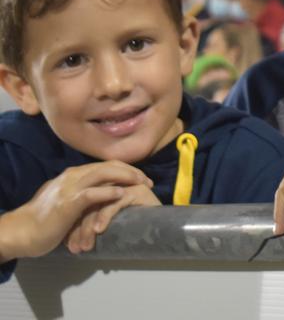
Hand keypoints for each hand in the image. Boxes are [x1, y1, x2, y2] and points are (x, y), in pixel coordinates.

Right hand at [0, 162, 152, 260]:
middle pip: (108, 166)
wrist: (22, 231)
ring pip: (103, 173)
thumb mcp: (66, 202)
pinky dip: (109, 192)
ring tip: (141, 184)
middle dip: (131, 171)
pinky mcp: (68, 203)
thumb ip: (82, 196)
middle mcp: (73, 176)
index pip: (105, 165)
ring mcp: (70, 188)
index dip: (125, 170)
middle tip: (147, 181)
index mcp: (73, 175)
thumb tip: (102, 197)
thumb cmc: (44, 220)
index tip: (141, 178)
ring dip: (126, 177)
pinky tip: (122, 194)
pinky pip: (92, 193)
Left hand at [64, 183, 159, 253]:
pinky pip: (116, 202)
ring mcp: (126, 185)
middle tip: (74, 248)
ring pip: (99, 203)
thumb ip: (86, 221)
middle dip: (78, 227)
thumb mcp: (103, 224)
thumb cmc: (131, 228)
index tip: (66, 244)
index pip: (81, 201)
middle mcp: (114, 182)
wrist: (162, 228)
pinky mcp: (137, 191)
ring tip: (85, 245)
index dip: (72, 223)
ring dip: (89, 226)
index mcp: (103, 186)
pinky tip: (99, 230)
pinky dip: (105, 216)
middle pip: (88, 201)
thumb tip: (64, 237)